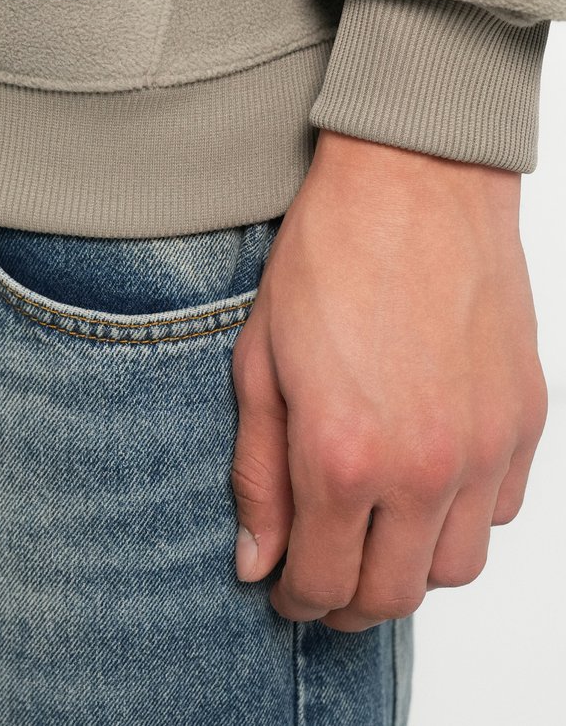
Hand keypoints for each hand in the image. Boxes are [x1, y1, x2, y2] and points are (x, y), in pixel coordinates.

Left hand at [230, 128, 547, 630]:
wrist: (413, 182)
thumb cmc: (327, 257)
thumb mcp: (259, 363)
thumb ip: (258, 474)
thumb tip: (258, 561)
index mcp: (343, 455)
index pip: (322, 582)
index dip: (294, 598)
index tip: (283, 587)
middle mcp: (424, 466)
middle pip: (394, 595)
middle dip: (348, 600)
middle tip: (323, 573)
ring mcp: (485, 446)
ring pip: (456, 568)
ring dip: (409, 565)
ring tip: (374, 528)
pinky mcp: (524, 419)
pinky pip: (501, 511)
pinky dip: (461, 517)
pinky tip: (426, 480)